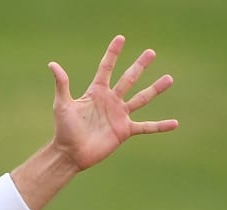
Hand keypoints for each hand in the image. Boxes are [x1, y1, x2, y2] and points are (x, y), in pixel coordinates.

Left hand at [49, 35, 177, 170]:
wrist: (70, 153)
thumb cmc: (64, 129)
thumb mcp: (62, 105)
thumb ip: (62, 84)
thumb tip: (52, 64)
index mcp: (96, 92)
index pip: (106, 68)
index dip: (112, 54)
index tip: (120, 39)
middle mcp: (110, 101)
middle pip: (128, 79)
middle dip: (139, 66)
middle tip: (151, 52)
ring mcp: (119, 115)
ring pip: (141, 98)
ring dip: (155, 89)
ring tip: (169, 78)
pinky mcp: (124, 130)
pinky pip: (146, 126)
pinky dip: (159, 126)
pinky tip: (174, 123)